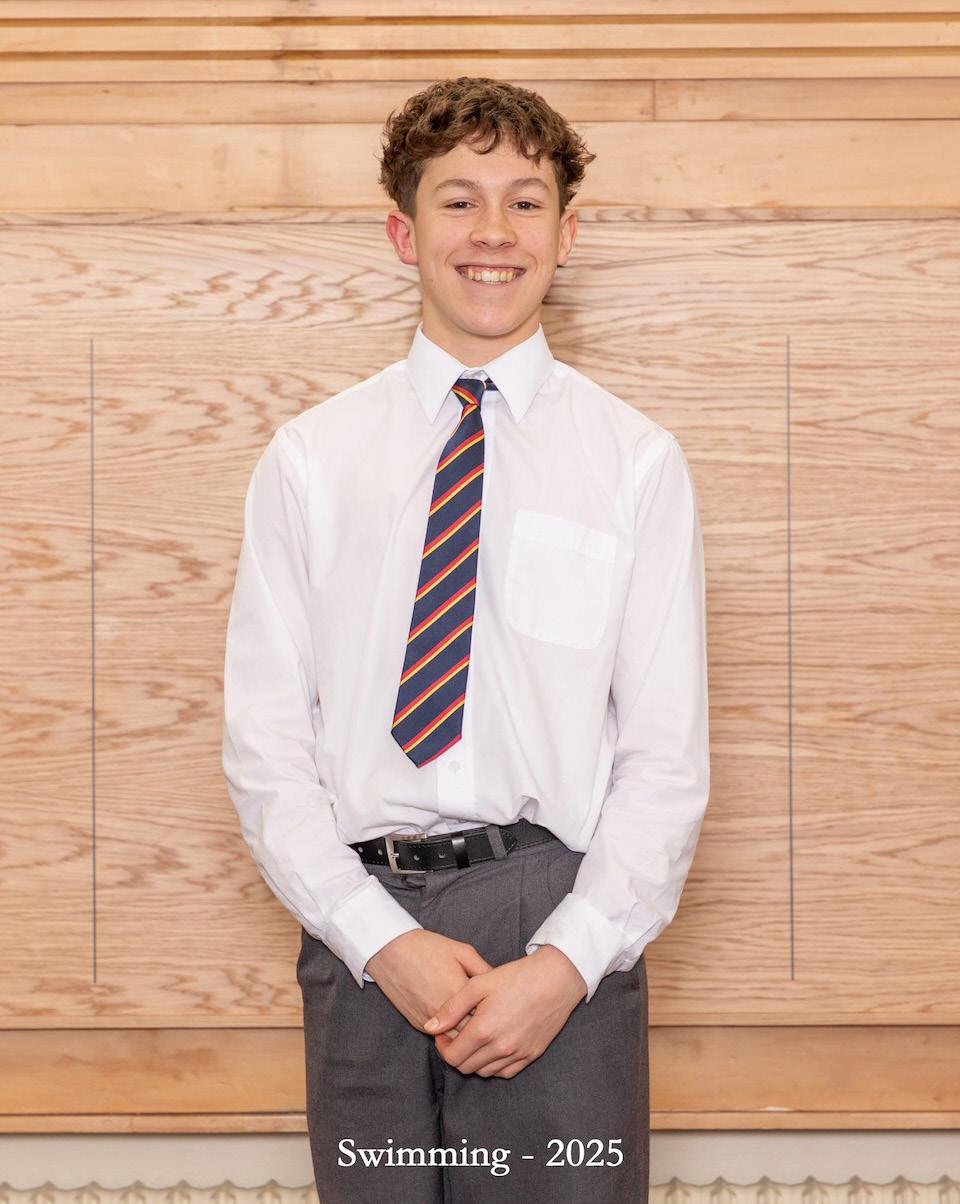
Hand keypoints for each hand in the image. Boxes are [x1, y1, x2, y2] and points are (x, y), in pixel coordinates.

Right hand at [364, 929, 491, 1034]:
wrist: (391, 950)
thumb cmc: (428, 947)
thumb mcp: (462, 951)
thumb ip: (484, 969)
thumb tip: (500, 984)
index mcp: (458, 992)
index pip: (486, 1016)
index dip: (496, 1015)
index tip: (501, 1009)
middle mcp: (443, 1012)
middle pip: (472, 1034)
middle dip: (483, 1029)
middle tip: (492, 1021)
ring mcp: (429, 1021)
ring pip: (455, 1041)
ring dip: (466, 1035)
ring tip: (477, 1025)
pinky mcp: (417, 1024)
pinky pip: (439, 1038)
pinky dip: (450, 1034)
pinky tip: (458, 1024)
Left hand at [425, 945, 587, 1078]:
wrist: (555, 979)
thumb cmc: (516, 977)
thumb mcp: (479, 984)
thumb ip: (451, 1008)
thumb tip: (430, 1027)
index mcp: (484, 1030)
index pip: (451, 1056)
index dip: (442, 1047)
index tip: (442, 1033)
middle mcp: (500, 1048)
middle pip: (466, 1067)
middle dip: (455, 1054)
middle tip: (456, 1035)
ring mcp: (517, 1054)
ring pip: (484, 1072)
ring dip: (474, 1060)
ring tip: (474, 1039)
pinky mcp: (531, 1055)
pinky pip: (505, 1072)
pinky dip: (494, 1065)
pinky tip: (493, 1046)